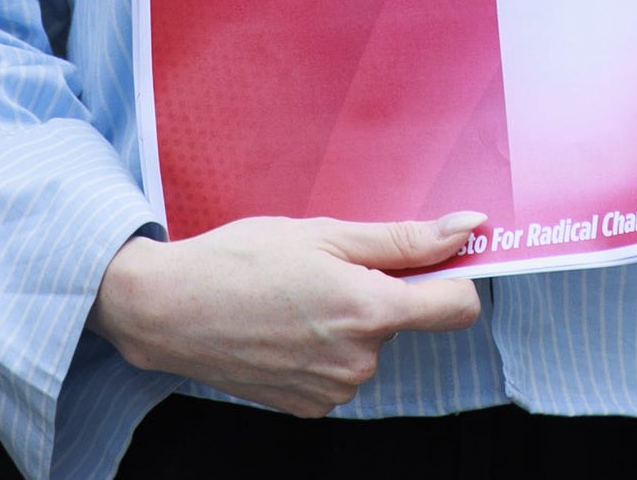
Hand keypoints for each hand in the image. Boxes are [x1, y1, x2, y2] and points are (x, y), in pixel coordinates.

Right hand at [90, 216, 485, 416]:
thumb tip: (468, 228)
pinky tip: (284, 328)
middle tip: (324, 269)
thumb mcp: (324, 233)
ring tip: (295, 298)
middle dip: (378, 292)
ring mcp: (333, 389)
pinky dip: (322, 349)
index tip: (438, 259)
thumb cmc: (240, 260)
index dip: (455, 276)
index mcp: (369, 310)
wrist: (169, 311)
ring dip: (347, 322)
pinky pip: (339, 371)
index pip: (457, 306)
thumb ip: (402, 239)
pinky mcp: (310, 407)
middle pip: (402, 320)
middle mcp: (359, 360)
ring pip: (368, 346)